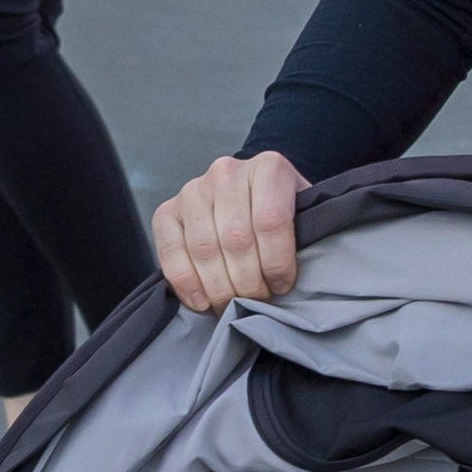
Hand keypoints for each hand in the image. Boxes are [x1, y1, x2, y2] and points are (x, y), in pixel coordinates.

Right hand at [150, 150, 304, 312]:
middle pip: (235, 239)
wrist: (250, 194)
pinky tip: (202, 302)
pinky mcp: (167, 211)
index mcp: (268, 167)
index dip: (276, 263)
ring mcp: (193, 190)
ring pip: (204, 249)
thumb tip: (297, 273)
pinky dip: (186, 283)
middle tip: (257, 301)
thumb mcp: (304, 213)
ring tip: (233, 304)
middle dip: (248, 282)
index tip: (282, 285)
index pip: (270, 221)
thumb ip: (304, 234)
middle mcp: (227, 172)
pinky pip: (170, 252)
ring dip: (219, 287)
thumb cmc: (281, 211)